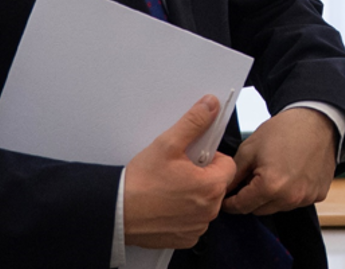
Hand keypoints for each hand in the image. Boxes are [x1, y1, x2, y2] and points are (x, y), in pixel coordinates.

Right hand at [125, 95, 237, 248]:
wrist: (116, 212)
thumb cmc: (140, 183)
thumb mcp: (167, 144)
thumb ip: (193, 123)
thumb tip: (210, 105)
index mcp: (211, 186)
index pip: (227, 165)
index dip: (210, 158)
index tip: (192, 159)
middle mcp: (209, 210)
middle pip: (217, 185)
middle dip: (202, 176)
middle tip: (177, 173)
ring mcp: (198, 227)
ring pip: (206, 204)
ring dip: (194, 196)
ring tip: (169, 189)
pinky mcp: (186, 238)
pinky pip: (194, 222)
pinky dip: (184, 214)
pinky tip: (166, 206)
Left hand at [222, 108, 337, 215]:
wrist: (317, 121)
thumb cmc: (284, 130)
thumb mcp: (250, 148)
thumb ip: (233, 174)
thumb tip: (223, 190)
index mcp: (270, 186)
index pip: (241, 207)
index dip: (230, 202)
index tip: (226, 198)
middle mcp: (290, 197)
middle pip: (258, 210)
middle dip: (250, 198)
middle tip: (251, 178)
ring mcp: (306, 198)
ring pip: (277, 207)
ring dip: (270, 197)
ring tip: (272, 172)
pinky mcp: (318, 195)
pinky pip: (296, 201)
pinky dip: (289, 193)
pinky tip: (290, 174)